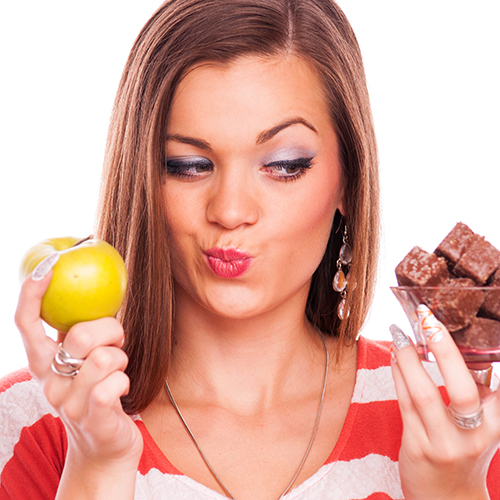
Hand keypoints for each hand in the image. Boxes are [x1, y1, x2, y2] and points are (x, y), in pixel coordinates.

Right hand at [14, 266, 142, 497]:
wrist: (104, 448)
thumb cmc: (98, 393)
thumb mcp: (83, 362)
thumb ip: (81, 333)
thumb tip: (97, 288)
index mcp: (43, 363)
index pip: (26, 323)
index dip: (33, 292)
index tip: (49, 266)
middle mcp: (49, 383)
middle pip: (80, 336)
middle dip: (111, 331)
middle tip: (116, 343)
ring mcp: (68, 403)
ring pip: (104, 358)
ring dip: (122, 359)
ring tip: (118, 371)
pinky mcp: (93, 418)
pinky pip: (115, 382)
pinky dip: (126, 380)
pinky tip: (121, 390)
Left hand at [390, 305, 499, 499]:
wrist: (448, 497)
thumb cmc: (464, 450)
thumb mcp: (481, 424)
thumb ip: (477, 393)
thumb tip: (454, 346)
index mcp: (496, 422)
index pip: (497, 385)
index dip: (490, 356)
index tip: (473, 329)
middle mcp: (475, 435)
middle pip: (462, 388)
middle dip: (443, 347)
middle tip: (427, 318)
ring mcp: (445, 443)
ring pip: (425, 393)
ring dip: (408, 358)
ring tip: (399, 333)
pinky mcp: (418, 447)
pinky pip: (405, 403)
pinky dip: (399, 375)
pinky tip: (394, 357)